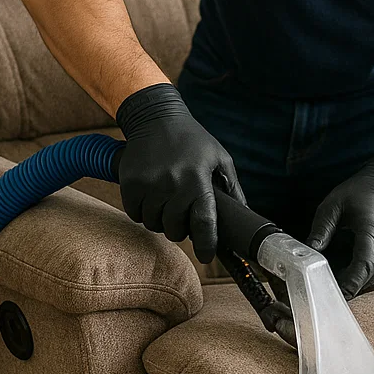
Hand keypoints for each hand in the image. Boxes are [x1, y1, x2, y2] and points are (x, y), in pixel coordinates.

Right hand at [114, 83, 245, 263]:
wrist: (156, 117)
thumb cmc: (192, 140)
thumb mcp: (219, 158)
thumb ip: (232, 188)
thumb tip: (243, 216)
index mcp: (198, 180)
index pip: (203, 223)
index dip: (206, 244)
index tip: (207, 256)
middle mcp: (173, 184)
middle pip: (174, 229)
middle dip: (179, 229)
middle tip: (181, 216)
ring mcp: (149, 184)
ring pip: (153, 224)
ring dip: (159, 220)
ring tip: (166, 203)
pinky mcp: (130, 183)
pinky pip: (134, 213)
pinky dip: (142, 211)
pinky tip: (150, 197)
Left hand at [304, 150, 373, 298]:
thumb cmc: (361, 191)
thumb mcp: (334, 204)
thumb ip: (321, 228)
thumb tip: (308, 252)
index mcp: (373, 230)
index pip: (364, 264)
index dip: (350, 283)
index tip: (333, 294)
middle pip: (368, 278)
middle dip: (347, 287)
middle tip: (323, 289)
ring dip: (355, 285)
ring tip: (333, 281)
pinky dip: (363, 281)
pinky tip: (348, 275)